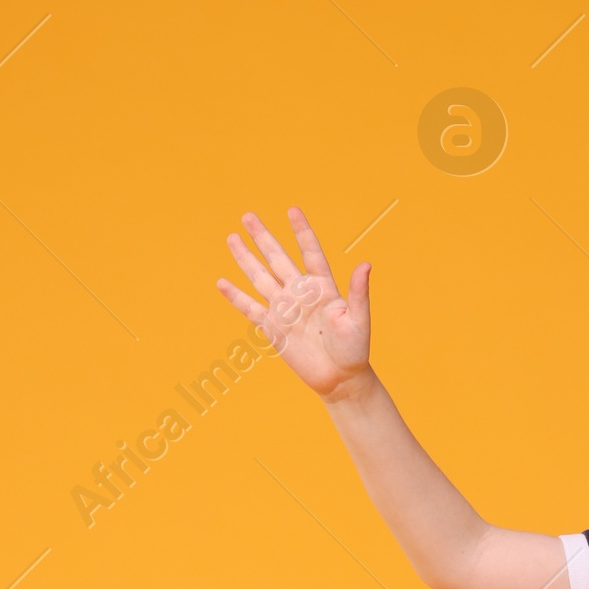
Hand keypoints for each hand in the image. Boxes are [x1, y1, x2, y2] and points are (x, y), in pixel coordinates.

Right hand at [217, 206, 372, 401]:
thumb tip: (366, 264)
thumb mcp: (359, 319)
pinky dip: (236, 297)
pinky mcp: (273, 328)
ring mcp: (284, 309)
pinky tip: (222, 283)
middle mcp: (300, 293)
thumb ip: (359, 292)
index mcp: (322, 287)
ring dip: (246, 258)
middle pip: (278, 259)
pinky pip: (250, 309)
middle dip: (263, 238)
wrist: (340, 378)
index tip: (292, 210)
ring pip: (260, 277)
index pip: (310, 253)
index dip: (302, 232)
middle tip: (248, 216)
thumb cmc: (355, 349)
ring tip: (232, 238)